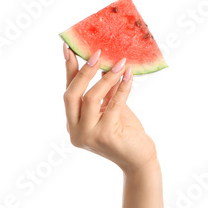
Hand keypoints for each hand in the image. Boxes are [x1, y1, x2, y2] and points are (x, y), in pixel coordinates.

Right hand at [63, 44, 155, 173]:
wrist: (139, 160)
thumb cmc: (124, 132)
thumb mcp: (109, 108)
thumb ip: (102, 91)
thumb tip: (102, 61)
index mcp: (72, 123)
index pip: (68, 92)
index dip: (69, 69)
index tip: (69, 47)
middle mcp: (75, 131)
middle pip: (71, 95)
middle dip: (83, 72)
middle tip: (97, 53)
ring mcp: (88, 135)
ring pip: (90, 98)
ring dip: (105, 78)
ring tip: (119, 62)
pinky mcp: (105, 136)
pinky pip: (113, 104)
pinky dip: (122, 87)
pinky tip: (129, 75)